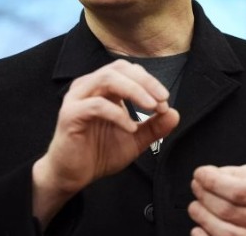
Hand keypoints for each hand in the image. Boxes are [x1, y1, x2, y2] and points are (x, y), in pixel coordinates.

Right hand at [32, 60, 179, 223]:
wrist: (72, 176)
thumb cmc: (99, 153)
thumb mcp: (134, 140)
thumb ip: (153, 127)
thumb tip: (175, 113)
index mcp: (102, 87)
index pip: (129, 70)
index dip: (149, 81)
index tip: (165, 101)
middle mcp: (88, 86)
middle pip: (119, 69)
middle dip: (145, 82)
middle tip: (162, 99)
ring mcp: (77, 98)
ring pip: (107, 79)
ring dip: (134, 91)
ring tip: (151, 107)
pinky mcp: (70, 114)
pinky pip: (97, 105)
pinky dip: (118, 114)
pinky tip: (130, 128)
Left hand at [188, 164, 245, 235]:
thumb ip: (238, 174)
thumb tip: (211, 173)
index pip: (237, 190)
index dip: (212, 181)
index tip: (199, 173)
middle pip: (227, 210)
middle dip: (204, 196)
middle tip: (196, 188)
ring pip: (223, 231)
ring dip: (202, 217)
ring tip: (195, 207)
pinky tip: (199, 228)